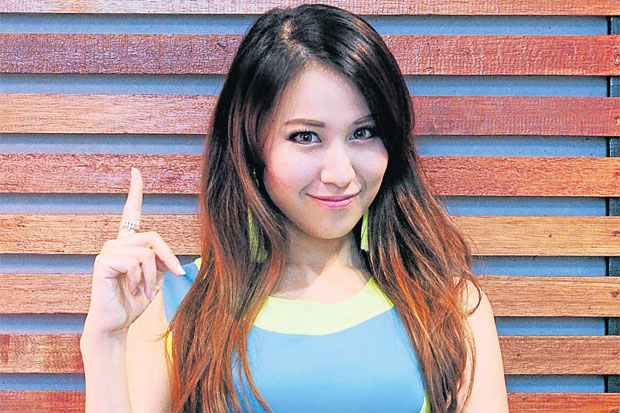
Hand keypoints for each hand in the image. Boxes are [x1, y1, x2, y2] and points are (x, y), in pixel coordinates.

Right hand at [84, 167, 185, 337]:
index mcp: (128, 243)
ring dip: (153, 276)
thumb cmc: (135, 301)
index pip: (131, 213)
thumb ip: (162, 260)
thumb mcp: (157, 278)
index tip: (135, 171)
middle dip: (168, 258)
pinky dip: (141, 279)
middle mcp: (116, 243)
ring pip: (146, 252)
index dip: (134, 191)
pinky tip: (132, 290)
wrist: (118, 323)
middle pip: (153, 236)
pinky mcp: (102, 262)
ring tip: (144, 290)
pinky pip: (134, 261)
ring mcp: (107, 251)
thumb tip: (172, 253)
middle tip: (175, 276)